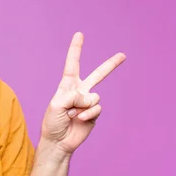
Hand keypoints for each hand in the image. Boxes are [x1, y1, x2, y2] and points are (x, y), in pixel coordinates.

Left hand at [41, 32, 125, 153]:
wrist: (58, 141)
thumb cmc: (52, 122)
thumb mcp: (56, 105)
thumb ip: (72, 96)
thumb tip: (90, 97)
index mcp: (67, 85)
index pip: (72, 64)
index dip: (76, 49)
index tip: (80, 34)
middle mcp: (79, 91)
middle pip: (98, 75)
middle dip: (111, 65)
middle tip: (123, 55)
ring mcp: (88, 102)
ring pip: (93, 97)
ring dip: (81, 107)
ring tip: (71, 115)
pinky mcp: (94, 114)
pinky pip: (96, 108)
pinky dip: (87, 115)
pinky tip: (79, 120)